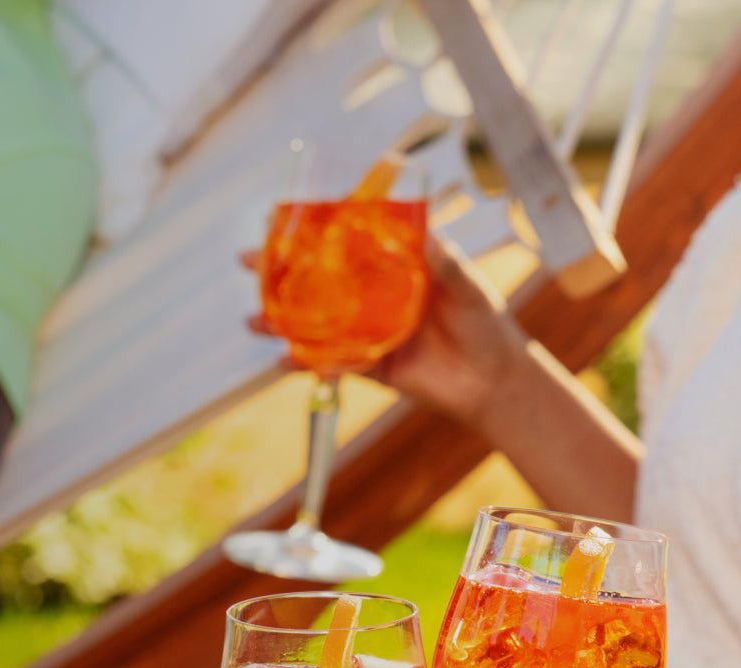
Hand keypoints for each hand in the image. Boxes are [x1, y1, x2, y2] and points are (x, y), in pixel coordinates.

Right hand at [243, 236, 526, 427]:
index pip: (342, 238)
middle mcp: (372, 294)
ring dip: (281, 321)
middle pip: (316, 278)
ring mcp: (367, 331)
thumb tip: (422, 235)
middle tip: (247, 261)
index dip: (309, 226)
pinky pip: (331, 364)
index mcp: (390, 263)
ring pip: (315, 322)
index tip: (276, 213)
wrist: (492, 381)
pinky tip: (284, 361)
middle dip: (278, 271)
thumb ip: (443, 261)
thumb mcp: (466, 284)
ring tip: (253, 319)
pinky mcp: (370, 367)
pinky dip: (307, 365)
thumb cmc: (484, 323)